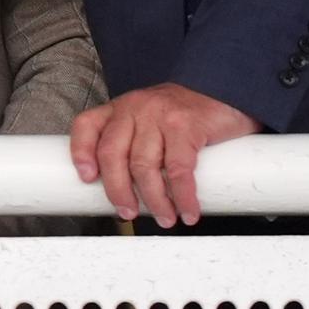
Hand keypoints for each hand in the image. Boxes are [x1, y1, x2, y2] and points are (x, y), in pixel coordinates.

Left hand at [69, 83, 260, 227]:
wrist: (228, 91)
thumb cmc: (187, 113)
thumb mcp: (149, 119)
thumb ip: (134, 142)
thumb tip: (125, 190)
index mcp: (121, 108)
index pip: (87, 125)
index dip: (81, 153)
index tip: (86, 178)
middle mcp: (136, 108)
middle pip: (112, 155)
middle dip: (118, 191)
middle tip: (128, 212)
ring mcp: (160, 115)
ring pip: (144, 167)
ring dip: (154, 201)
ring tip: (165, 217)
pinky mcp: (186, 126)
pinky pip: (178, 170)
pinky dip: (183, 197)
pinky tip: (187, 210)